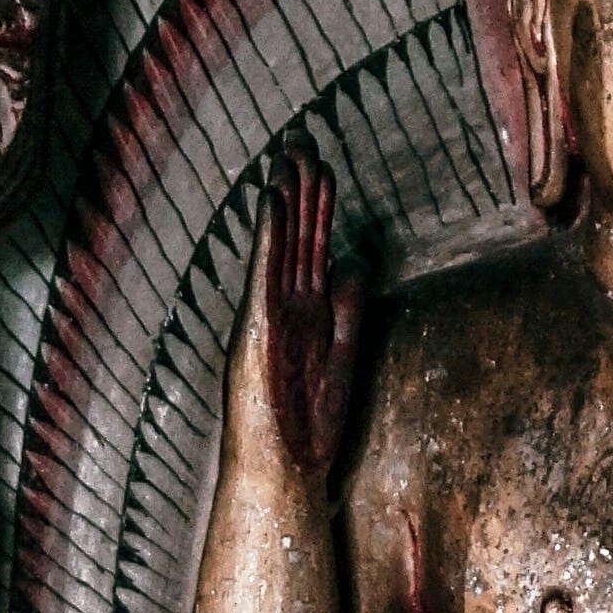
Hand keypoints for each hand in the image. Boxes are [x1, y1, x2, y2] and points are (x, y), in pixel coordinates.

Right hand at [233, 148, 375, 481]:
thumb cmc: (306, 429)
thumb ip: (348, 311)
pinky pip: (264, 271)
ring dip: (283, 199)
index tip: (322, 166)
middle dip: (299, 189)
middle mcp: (281, 307)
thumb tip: (355, 263)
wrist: (282, 472)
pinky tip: (272, 201)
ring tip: (288, 155)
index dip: (318, 207)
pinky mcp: (257, 329)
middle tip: (302, 140)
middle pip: (293, 238)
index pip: (312, 249)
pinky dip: (267, 235)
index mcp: (304, 314)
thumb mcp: (342, 358)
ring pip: (278, 245)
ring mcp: (266, 315)